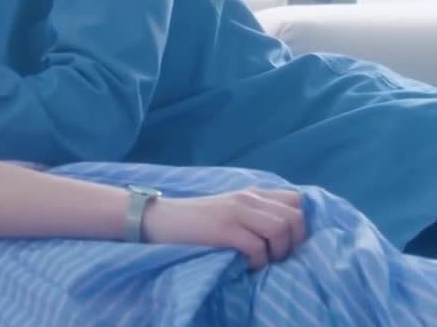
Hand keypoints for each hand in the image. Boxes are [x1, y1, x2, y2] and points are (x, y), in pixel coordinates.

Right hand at [143, 189, 307, 269]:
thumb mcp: (229, 209)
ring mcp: (236, 212)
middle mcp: (248, 198)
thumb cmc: (195, 221)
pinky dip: (257, 262)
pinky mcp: (224, 229)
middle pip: (295, 216)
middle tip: (277, 257)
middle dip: (294, 242)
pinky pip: (257, 247)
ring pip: (281, 229)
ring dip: (278, 252)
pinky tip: (244, 265)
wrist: (159, 219)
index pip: (296, 200)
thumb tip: (287, 232)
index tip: (288, 242)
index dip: (300, 224)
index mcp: (251, 193)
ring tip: (262, 261)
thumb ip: (255, 213)